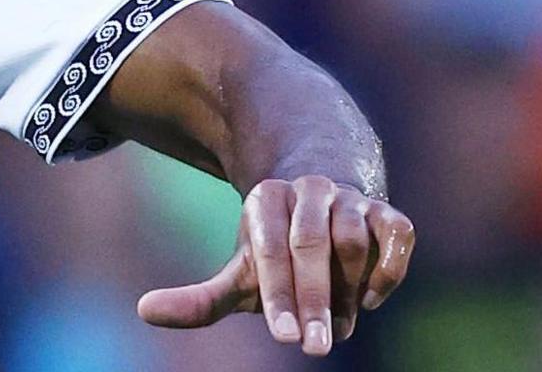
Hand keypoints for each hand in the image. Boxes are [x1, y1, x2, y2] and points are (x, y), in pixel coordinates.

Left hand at [136, 176, 413, 356]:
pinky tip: (371, 300)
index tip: (283, 338)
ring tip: (340, 324)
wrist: (324, 207)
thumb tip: (144, 311)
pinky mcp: (387, 213)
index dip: (277, 293)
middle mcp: (308, 191)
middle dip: (315, 300)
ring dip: (348, 289)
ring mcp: (350, 199)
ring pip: (352, 240)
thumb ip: (200, 299)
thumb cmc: (277, 254)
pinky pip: (397, 234)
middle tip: (317, 348)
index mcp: (265, 201)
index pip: (269, 249)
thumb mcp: (241, 274)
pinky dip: (388, 269)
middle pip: (310, 244)